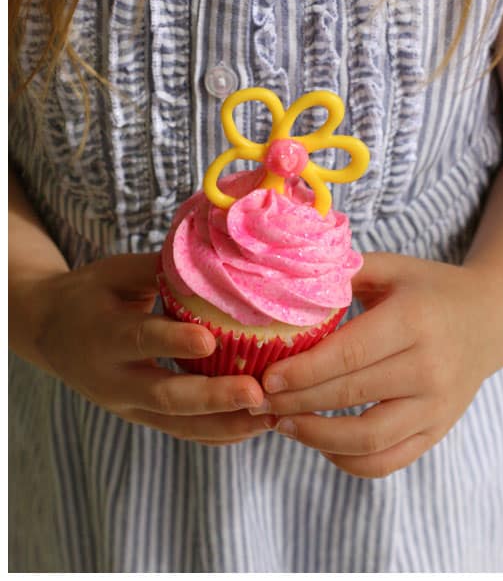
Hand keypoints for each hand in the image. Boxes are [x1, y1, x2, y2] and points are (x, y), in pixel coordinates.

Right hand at [10, 253, 273, 444]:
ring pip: (178, 425)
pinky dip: (218, 434)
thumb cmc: (90, 294)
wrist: (48, 332)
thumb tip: (215, 252)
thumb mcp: (115, 273)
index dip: (174, 342)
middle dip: (213, 397)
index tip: (211, 341)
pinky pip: (182, 432)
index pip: (141, 339)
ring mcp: (127, 405)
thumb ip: (159, 268)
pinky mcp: (141, 417)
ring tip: (269, 417)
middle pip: (165, 396)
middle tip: (256, 393)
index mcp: (104, 335)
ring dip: (226, 424)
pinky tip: (253, 427)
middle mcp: (114, 379)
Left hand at [254, 252, 502, 476]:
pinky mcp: (437, 430)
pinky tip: (319, 442)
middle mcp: (428, 368)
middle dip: (294, 403)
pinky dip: (348, 460)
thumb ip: (343, 273)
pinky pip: (388, 461)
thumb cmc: (428, 289)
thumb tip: (285, 281)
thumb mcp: (391, 268)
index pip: (348, 355)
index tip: (265, 378)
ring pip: (367, 439)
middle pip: (349, 396)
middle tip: (257, 401)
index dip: (302, 372)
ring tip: (280, 423)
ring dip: (315, 437)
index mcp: (412, 321)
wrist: (487, 319)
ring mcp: (435, 406)